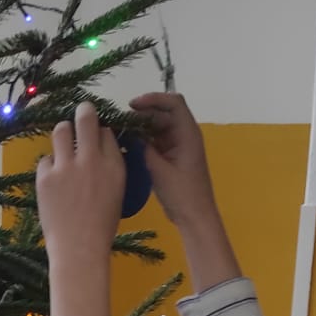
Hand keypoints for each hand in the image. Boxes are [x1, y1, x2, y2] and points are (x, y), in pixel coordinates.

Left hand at [35, 103, 123, 315]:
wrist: (79, 248)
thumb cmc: (102, 226)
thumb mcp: (117, 192)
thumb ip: (111, 168)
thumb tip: (103, 149)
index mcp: (114, 165)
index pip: (107, 132)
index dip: (101, 131)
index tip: (96, 134)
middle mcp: (91, 159)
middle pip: (86, 119)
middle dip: (84, 112)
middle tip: (82, 111)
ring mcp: (66, 166)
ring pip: (61, 130)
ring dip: (62, 131)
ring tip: (63, 137)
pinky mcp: (45, 177)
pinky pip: (45, 159)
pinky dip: (49, 165)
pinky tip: (53, 177)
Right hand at [126, 92, 239, 288]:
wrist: (194, 216)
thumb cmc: (182, 194)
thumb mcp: (160, 171)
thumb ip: (144, 149)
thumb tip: (129, 133)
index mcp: (188, 134)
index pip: (174, 103)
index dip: (153, 99)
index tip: (132, 105)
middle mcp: (184, 135)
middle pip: (163, 113)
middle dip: (142, 113)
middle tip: (120, 120)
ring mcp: (177, 145)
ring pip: (158, 126)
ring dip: (141, 126)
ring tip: (120, 130)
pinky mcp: (171, 155)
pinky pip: (156, 140)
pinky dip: (143, 138)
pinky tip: (127, 143)